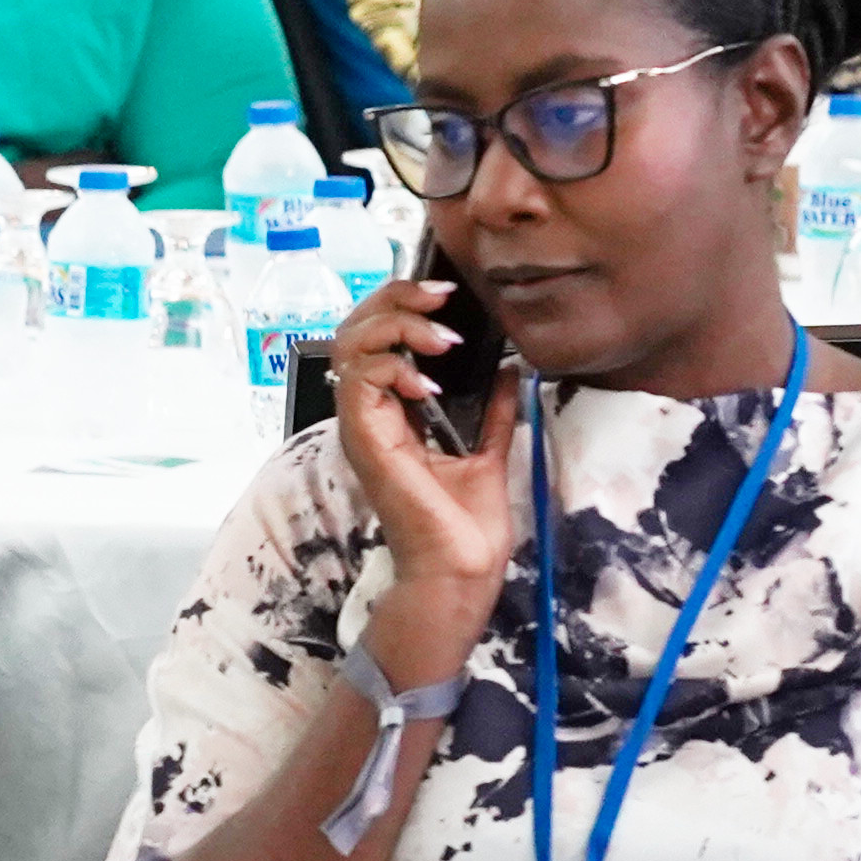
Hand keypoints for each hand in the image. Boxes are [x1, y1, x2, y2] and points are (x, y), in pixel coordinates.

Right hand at [324, 272, 512, 646]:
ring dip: (397, 327)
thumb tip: (510, 365)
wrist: (462, 565)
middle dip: (395, 299)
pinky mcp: (366, 440)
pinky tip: (433, 384)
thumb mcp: (490, 446)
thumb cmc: (467, 520)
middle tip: (441, 298)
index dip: (403, 303)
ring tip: (442, 340)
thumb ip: (494, 406)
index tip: (451, 295)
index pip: (375, 335)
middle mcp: (369, 412)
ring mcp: (363, 425)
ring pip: (349, 345)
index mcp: (392, 410)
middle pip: (353, 327)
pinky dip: (396, 368)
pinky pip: (361, 382)